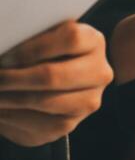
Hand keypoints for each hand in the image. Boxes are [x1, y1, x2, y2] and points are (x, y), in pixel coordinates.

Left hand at [0, 22, 113, 147]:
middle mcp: (99, 72)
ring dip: (9, 99)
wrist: (53, 83)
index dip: (34, 48)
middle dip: (14, 78)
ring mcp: (88, 100)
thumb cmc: (42, 53)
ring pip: (45, 101)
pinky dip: (12, 116)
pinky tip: (0, 108)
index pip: (71, 38)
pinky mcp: (72, 123)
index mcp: (94, 42)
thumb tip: (5, 44)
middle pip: (54, 75)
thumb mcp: (41, 37)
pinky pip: (39, 123)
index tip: (6, 56)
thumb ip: (30, 36)